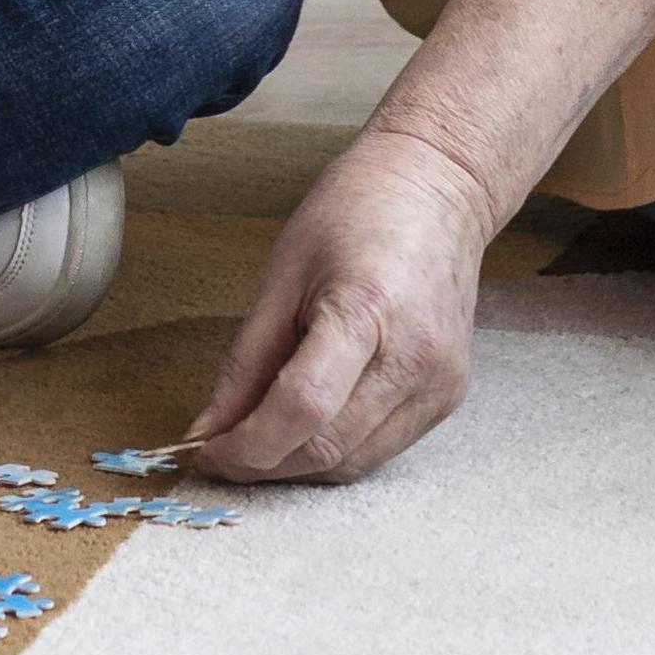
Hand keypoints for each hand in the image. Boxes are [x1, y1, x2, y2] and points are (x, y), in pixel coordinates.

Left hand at [189, 121, 500, 482]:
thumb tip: (211, 429)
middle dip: (265, 463)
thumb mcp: (282, 274)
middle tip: (220, 450)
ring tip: (259, 436)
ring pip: (355, 463)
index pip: (302, 408)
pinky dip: (336, 450)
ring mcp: (440, 383)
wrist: (438, 189)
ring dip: (298, 465)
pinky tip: (306, 425)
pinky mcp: (448, 397)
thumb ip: (246, 362)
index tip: (206, 451)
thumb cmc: (357, 212)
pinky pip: (381, 450)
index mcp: (367, 312)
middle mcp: (416, 358)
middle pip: (328, 448)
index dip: (247, 445)